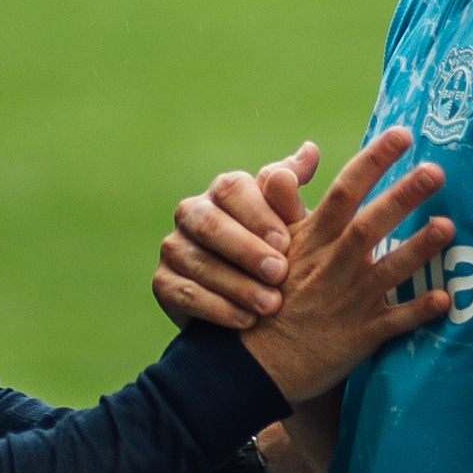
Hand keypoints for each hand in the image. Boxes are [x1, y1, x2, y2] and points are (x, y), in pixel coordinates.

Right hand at [157, 144, 307, 336]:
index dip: (258, 214)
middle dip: (246, 249)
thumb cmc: (280, 253)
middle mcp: (192, 213)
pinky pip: (184, 293)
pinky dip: (217, 308)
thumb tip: (310, 151)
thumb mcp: (292, 226)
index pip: (232, 188)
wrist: (256, 304)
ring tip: (270, 305)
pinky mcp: (163, 283)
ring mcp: (173, 248)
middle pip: (209, 222)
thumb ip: (293, 195)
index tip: (286, 242)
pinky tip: (246, 321)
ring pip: (196, 260)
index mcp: (225, 191)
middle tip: (280, 273)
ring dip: (237, 284)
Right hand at [242, 127, 449, 405]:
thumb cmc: (268, 292)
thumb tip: (300, 157)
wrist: (256, 361)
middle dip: (403, 195)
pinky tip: (446, 298)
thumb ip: (291, 202)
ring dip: (418, 248)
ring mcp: (348, 300)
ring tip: (448, 225)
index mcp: (314, 239)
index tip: (402, 134)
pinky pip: (395, 322)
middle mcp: (334, 265)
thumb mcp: (274, 243)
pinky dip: (419, 311)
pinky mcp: (360, 335)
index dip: (374, 160)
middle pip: (370, 223)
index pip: (346, 190)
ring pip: (388, 270)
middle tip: (436, 170)